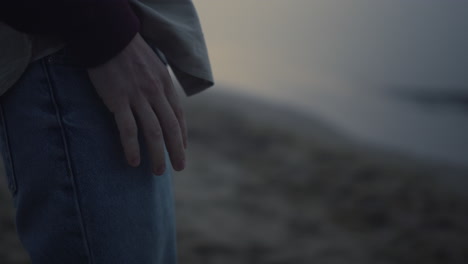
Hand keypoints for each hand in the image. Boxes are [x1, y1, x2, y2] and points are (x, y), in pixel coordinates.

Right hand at [86, 32, 186, 174]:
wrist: (108, 36)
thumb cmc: (130, 51)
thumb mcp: (154, 66)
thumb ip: (160, 85)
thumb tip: (163, 102)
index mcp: (165, 85)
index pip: (178, 116)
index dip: (182, 135)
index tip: (183, 150)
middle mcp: (155, 92)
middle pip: (170, 128)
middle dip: (176, 151)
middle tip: (179, 168)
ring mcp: (138, 97)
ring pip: (153, 132)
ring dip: (157, 155)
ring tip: (159, 172)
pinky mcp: (118, 100)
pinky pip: (127, 129)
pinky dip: (132, 147)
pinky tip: (134, 162)